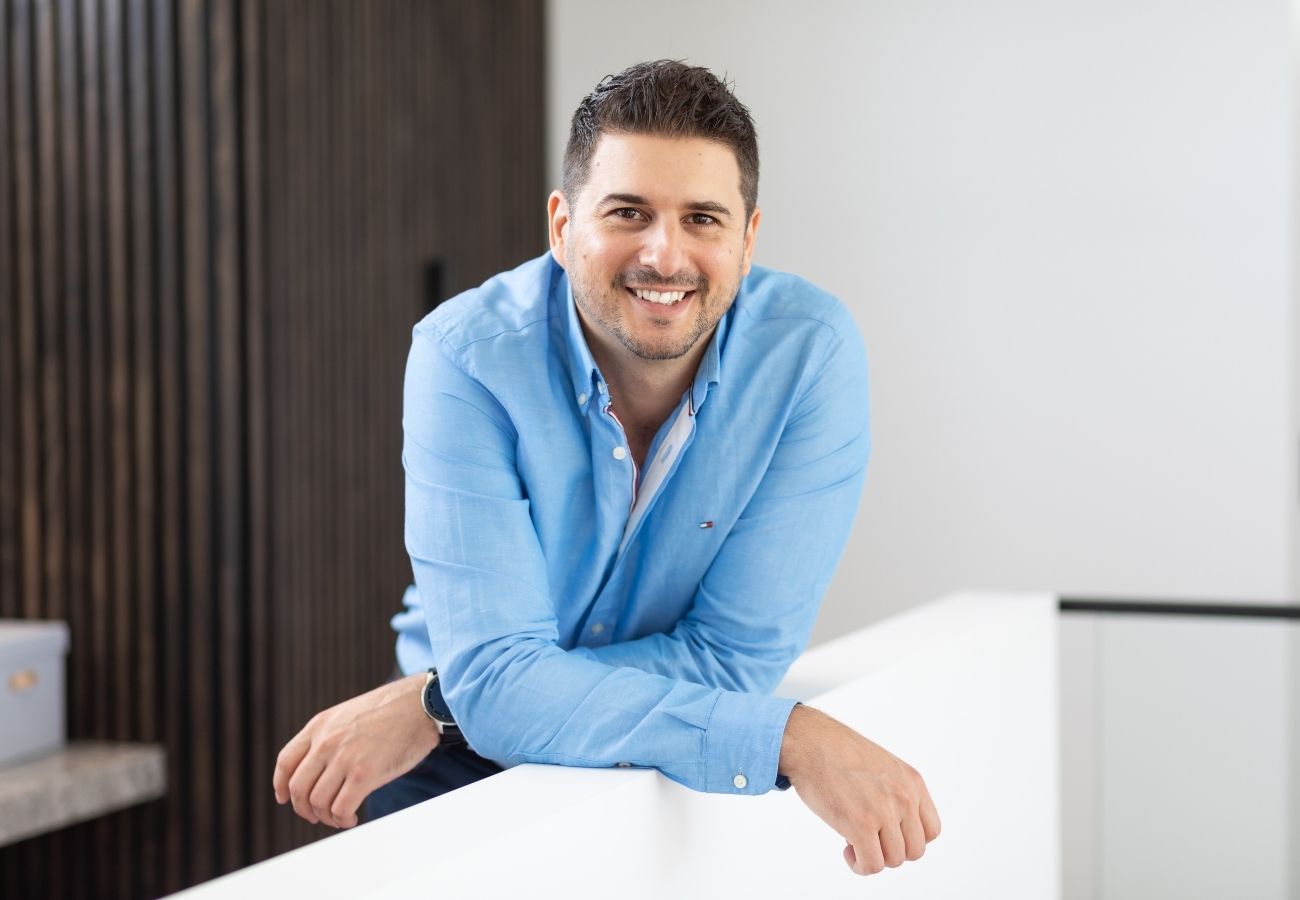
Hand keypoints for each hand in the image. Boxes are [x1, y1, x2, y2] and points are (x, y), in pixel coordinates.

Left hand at [273, 673, 440, 827]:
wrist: (421, 704)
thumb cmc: (393, 709)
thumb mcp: (350, 713)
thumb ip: (331, 736)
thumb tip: (321, 768)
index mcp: (320, 725)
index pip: (285, 762)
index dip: (281, 786)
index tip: (285, 798)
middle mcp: (326, 742)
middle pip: (298, 788)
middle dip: (304, 809)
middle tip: (318, 815)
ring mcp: (344, 758)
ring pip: (317, 802)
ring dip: (326, 817)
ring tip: (340, 817)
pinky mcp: (364, 774)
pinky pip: (340, 809)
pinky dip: (342, 820)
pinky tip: (352, 818)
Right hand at [779, 704, 940, 875]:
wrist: (810, 741)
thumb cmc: (837, 751)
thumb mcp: (881, 765)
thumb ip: (895, 792)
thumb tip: (891, 827)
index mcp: (912, 782)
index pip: (931, 831)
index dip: (909, 839)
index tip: (888, 835)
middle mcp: (904, 797)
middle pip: (914, 850)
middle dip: (890, 850)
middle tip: (868, 839)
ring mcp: (884, 812)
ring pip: (894, 860)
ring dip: (873, 858)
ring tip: (853, 843)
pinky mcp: (861, 825)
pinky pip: (872, 865)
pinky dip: (859, 866)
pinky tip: (847, 850)